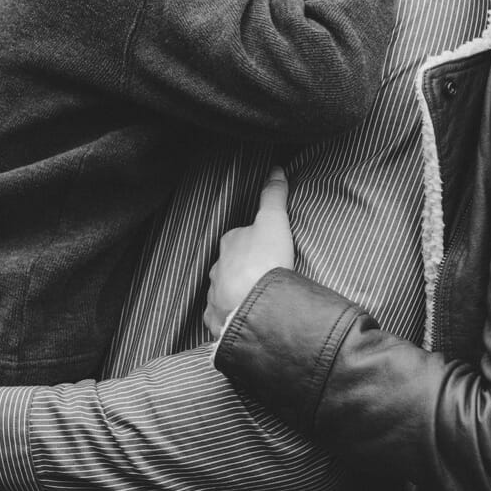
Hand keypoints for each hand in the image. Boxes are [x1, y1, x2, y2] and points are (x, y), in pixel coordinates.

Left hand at [206, 168, 294, 338]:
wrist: (256, 307)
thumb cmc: (264, 262)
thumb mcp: (273, 221)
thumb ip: (273, 196)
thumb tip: (276, 170)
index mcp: (228, 244)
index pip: (238, 238)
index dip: (252, 242)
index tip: (265, 249)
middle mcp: (216, 269)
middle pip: (229, 266)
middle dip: (240, 270)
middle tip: (262, 276)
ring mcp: (215, 296)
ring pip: (223, 291)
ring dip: (235, 294)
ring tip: (254, 299)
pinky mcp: (217, 320)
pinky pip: (221, 317)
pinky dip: (228, 318)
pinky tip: (241, 320)